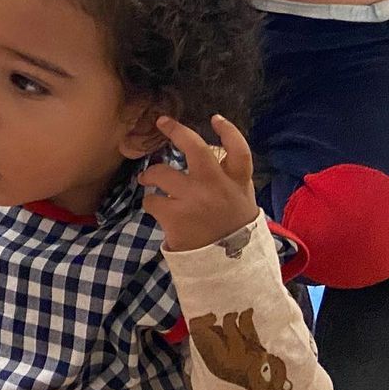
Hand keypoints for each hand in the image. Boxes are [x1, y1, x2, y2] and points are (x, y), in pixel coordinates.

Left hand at [139, 114, 257, 252]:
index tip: (215, 118)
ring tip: (146, 179)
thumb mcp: (242, 204)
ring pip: (162, 172)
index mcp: (237, 183)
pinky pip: (152, 200)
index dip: (228, 130)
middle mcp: (216, 186)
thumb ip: (230, 181)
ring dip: (150, 175)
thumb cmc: (233, 234)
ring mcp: (194, 199)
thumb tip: (214, 157)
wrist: (228, 271)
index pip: (239, 149)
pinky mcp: (175, 215)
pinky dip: (150, 201)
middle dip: (176, 131)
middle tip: (162, 122)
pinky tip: (154, 206)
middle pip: (195, 148)